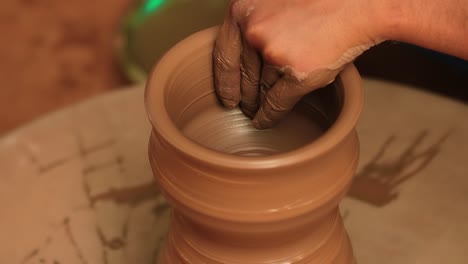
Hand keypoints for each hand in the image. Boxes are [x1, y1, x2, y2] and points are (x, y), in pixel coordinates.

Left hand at [213, 0, 381, 128]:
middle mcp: (254, 31)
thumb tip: (242, 57)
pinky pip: (276, 102)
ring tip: (257, 114)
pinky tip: (266, 121)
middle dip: (244, 95)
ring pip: (260, 89)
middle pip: (244, 75)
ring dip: (257, 105)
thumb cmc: (321, 1)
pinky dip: (270, 115)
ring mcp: (275, 53)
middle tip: (245, 107)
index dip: (224, 81)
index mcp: (243, 10)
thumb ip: (254, 24)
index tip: (226, 97)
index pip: (224, 55)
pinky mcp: (298, 73)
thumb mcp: (274, 3)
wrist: (360, 4)